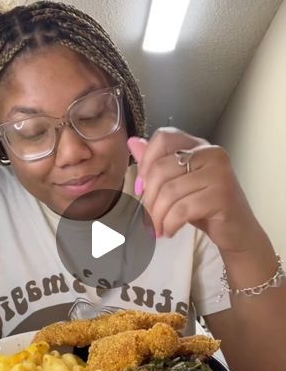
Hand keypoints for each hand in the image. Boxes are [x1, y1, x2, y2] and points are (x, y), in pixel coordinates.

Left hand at [128, 129, 260, 254]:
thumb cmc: (207, 208)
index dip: (145, 161)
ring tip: (158, 229)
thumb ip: (157, 164)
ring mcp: (219, 173)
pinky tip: (170, 231)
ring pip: (169, 192)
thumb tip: (132, 143)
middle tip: (149, 218)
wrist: (238, 232)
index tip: (142, 187)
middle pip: (161, 169)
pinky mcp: (222, 195)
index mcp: (199, 146)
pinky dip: (170, 224)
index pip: (163, 138)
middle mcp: (211, 153)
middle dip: (149, 199)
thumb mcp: (179, 185)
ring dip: (158, 216)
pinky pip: (182, 209)